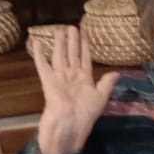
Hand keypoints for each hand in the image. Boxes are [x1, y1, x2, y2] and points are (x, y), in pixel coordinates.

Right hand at [32, 25, 117, 153]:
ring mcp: (59, 78)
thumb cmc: (85, 116)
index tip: (85, 31)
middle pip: (72, 53)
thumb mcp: (100, 99)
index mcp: (84, 79)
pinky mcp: (48, 81)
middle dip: (72, 40)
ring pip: (59, 56)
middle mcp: (71, 76)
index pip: (84, 57)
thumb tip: (116, 72)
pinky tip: (36, 41)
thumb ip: (106, 84)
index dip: (85, 45)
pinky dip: (39, 53)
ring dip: (59, 43)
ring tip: (58, 29)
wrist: (70, 128)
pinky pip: (43, 65)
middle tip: (71, 26)